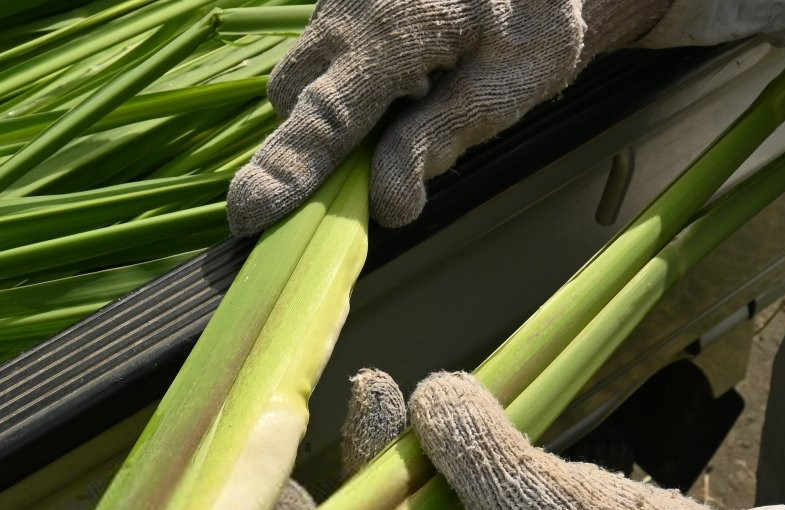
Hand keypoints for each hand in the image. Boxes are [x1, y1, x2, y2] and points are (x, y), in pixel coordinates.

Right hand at [227, 0, 670, 233]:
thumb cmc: (536, 8)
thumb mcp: (513, 77)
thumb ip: (444, 137)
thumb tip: (387, 206)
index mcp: (394, 33)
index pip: (326, 118)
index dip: (286, 171)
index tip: (248, 215)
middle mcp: (349, 8)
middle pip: (294, 94)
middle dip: (321, 130)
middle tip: (402, 121)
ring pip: (306, 68)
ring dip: (340, 95)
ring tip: (421, 80)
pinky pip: (327, 43)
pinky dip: (355, 65)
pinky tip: (415, 55)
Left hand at [273, 371, 778, 509]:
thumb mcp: (541, 505)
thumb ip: (475, 453)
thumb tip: (427, 396)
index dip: (321, 500)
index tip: (304, 448)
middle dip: (372, 457)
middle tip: (373, 387)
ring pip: (416, 505)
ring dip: (411, 451)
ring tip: (402, 393)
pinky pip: (454, 497)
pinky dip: (449, 458)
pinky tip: (448, 417)